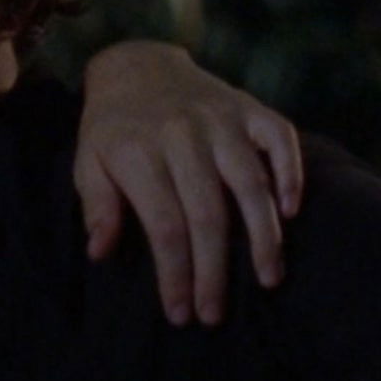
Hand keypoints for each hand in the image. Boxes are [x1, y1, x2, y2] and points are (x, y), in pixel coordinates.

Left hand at [76, 39, 303, 325]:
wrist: (138, 67)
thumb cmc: (112, 131)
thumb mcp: (87, 163)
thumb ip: (96, 206)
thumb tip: (100, 253)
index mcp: (138, 152)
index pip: (163, 226)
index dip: (175, 274)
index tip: (181, 313)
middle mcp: (183, 135)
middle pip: (207, 213)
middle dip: (214, 270)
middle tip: (216, 313)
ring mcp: (221, 119)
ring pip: (250, 183)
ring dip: (264, 235)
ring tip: (269, 279)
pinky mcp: (250, 107)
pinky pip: (279, 139)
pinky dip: (291, 173)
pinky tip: (292, 212)